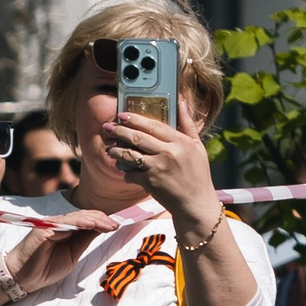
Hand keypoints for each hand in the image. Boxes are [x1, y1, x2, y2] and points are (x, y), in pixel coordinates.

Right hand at [0, 210, 118, 301]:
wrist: (23, 278)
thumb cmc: (44, 268)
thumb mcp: (72, 255)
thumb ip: (84, 240)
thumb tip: (100, 229)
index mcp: (67, 230)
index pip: (88, 221)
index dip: (104, 222)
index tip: (119, 225)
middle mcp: (60, 224)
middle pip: (86, 216)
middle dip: (103, 219)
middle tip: (118, 224)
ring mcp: (51, 225)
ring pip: (77, 217)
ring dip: (95, 220)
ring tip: (110, 224)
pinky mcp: (43, 229)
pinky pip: (64, 223)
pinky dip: (79, 222)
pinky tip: (91, 224)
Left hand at [101, 107, 219, 224]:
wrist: (195, 204)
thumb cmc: (198, 174)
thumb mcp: (197, 146)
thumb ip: (187, 123)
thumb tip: (181, 101)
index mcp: (180, 142)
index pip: (154, 125)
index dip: (135, 119)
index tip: (122, 114)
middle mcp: (168, 153)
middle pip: (138, 137)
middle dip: (119, 130)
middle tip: (108, 127)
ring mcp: (158, 168)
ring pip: (130, 155)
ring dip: (116, 150)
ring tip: (110, 148)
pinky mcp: (150, 182)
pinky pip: (130, 174)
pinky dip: (125, 172)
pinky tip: (123, 169)